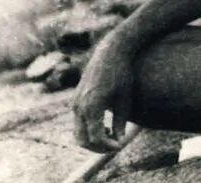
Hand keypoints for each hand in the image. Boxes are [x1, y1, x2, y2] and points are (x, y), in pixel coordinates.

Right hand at [73, 35, 134, 151]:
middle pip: (82, 139)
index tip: (120, 146)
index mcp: (92, 106)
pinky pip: (78, 122)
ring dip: (92, 140)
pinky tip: (104, 127)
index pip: (95, 138)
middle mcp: (80, 106)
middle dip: (98, 147)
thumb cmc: (122, 74)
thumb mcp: (125, 100)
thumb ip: (120, 123)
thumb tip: (118, 142)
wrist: (110, 52)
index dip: (107, 146)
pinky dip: (89, 129)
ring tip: (110, 135)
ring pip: (78, 133)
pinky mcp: (76, 99)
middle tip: (114, 146)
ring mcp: (75, 102)